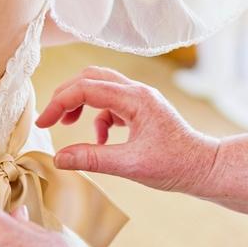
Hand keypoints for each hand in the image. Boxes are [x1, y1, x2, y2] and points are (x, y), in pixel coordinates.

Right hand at [36, 66, 219, 195]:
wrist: (204, 168)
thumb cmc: (175, 165)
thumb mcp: (130, 166)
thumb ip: (93, 159)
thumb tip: (59, 159)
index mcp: (135, 99)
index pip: (87, 88)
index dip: (60, 103)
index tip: (43, 124)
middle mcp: (137, 92)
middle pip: (90, 78)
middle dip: (66, 96)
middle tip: (50, 120)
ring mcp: (140, 99)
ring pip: (100, 87)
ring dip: (80, 103)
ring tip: (70, 125)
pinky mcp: (141, 110)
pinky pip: (110, 103)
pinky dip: (97, 117)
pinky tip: (100, 141)